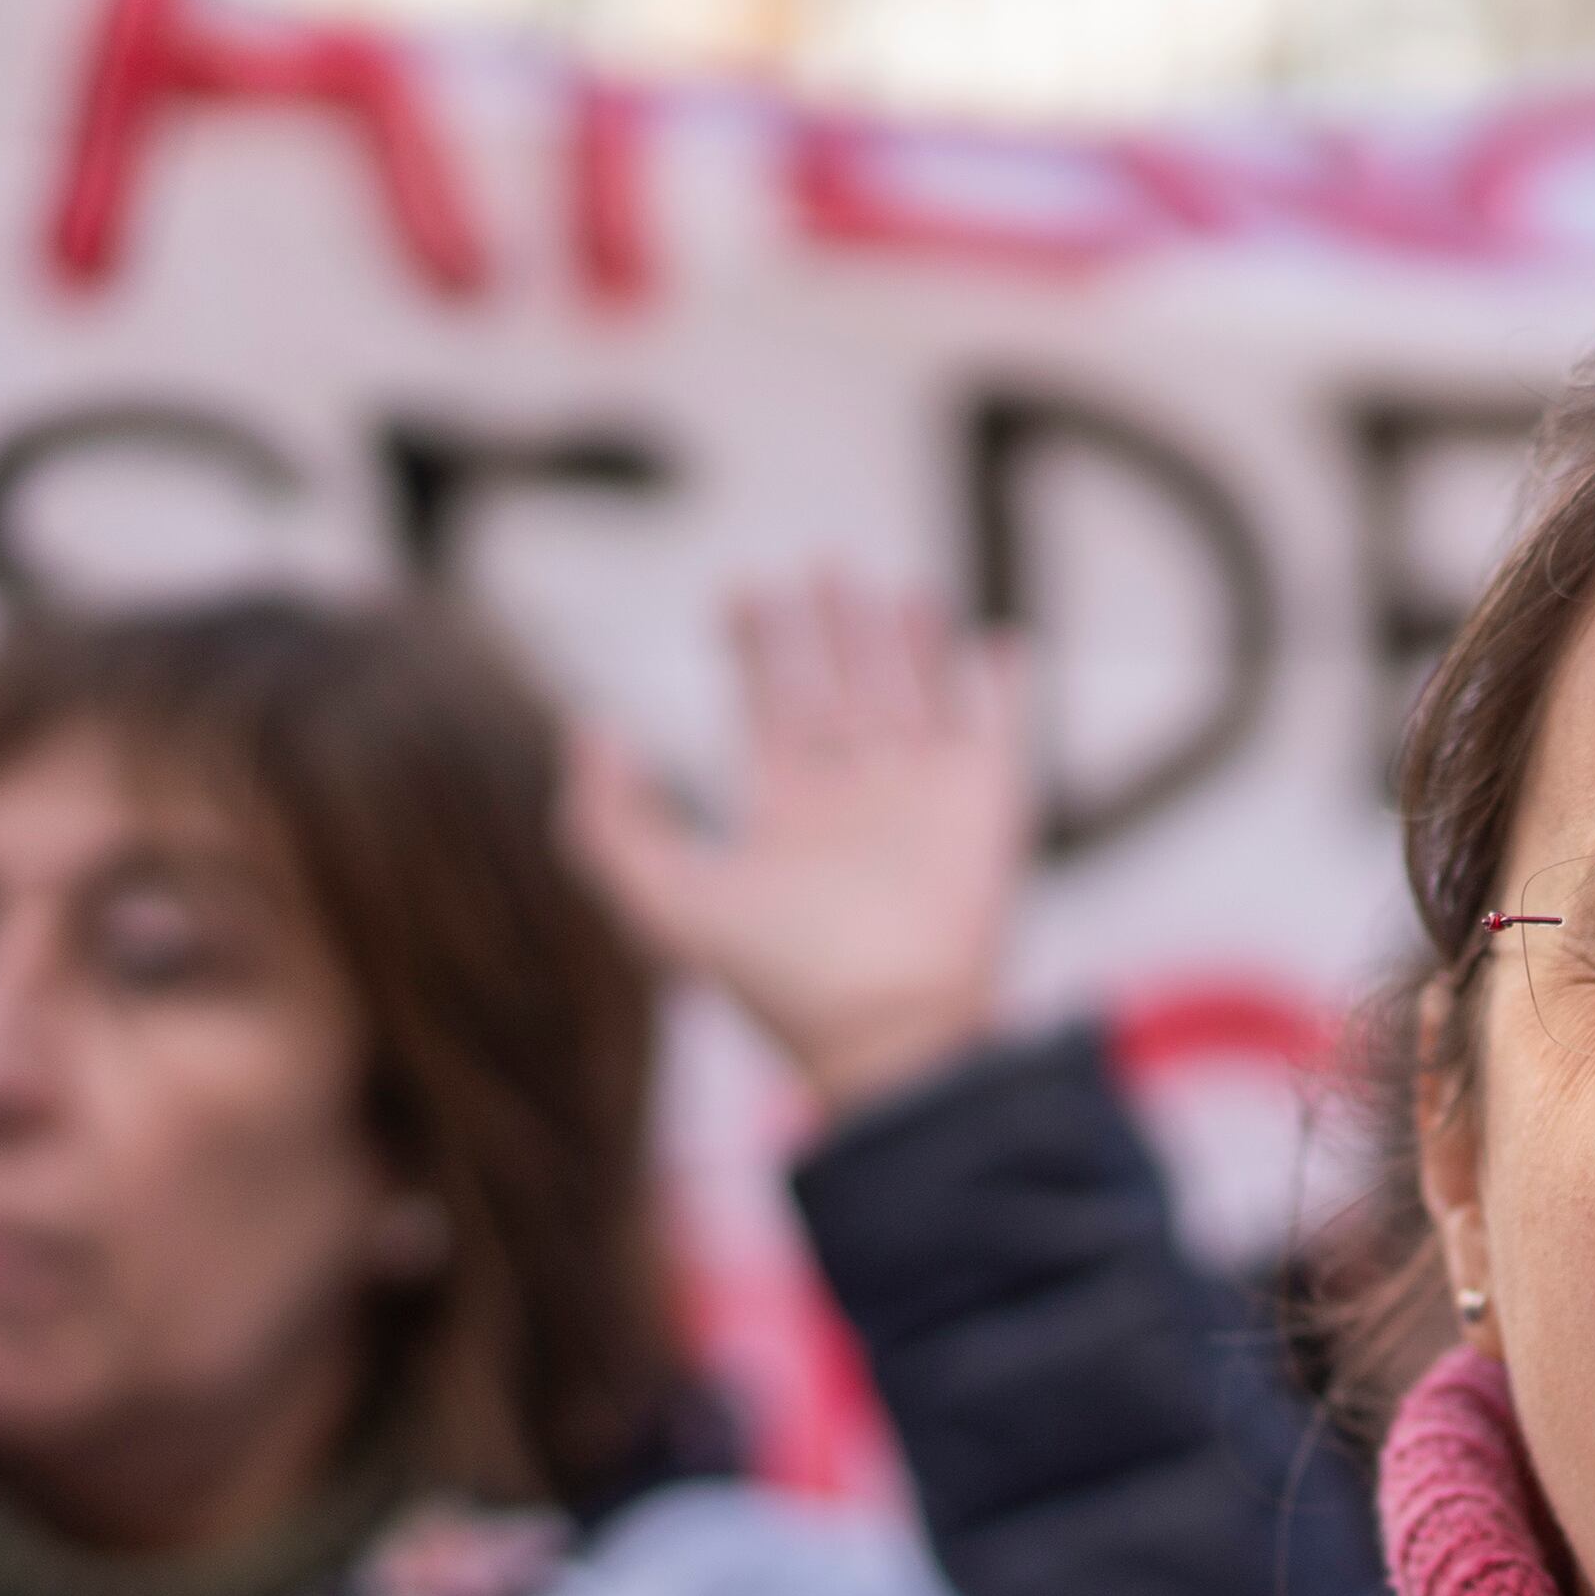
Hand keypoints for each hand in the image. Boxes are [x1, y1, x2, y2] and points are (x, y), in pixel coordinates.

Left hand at [562, 574, 1033, 1121]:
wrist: (888, 1030)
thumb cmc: (776, 977)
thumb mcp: (658, 900)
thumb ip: (605, 823)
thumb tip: (591, 730)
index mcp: (785, 813)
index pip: (770, 708)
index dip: (753, 649)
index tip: (740, 590)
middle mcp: (856, 800)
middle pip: (841, 691)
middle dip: (830, 630)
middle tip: (821, 565)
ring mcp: (927, 802)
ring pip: (915, 697)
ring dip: (908, 642)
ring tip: (896, 586)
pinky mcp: (991, 811)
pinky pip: (1001, 731)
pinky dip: (1003, 688)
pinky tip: (1001, 641)